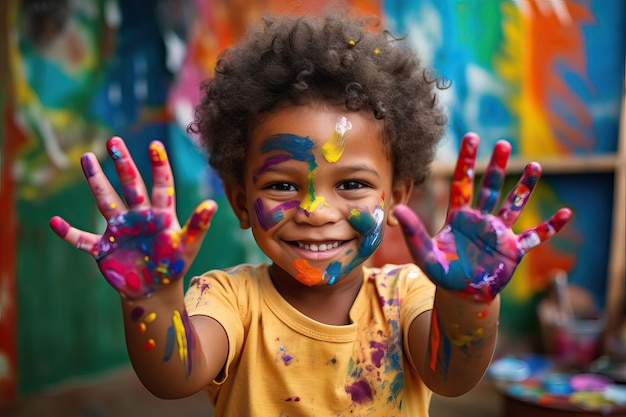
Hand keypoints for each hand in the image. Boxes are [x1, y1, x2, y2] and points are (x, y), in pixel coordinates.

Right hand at [50, 137, 215, 298]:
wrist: (154, 290)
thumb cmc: (173, 265)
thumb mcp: (188, 246)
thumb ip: (198, 226)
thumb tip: (213, 204)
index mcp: (160, 214)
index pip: (162, 185)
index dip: (159, 166)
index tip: (155, 145)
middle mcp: (138, 216)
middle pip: (130, 185)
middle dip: (122, 164)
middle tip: (114, 140)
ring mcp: (119, 230)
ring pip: (105, 201)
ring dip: (96, 181)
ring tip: (86, 157)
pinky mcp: (103, 249)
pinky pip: (82, 239)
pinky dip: (68, 233)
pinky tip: (54, 221)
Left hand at [393, 132, 571, 300]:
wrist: (462, 294)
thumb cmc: (442, 273)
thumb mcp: (424, 253)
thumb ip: (413, 231)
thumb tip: (396, 209)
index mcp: (459, 217)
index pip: (463, 183)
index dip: (467, 161)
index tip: (471, 136)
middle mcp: (481, 220)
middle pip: (490, 188)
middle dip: (496, 166)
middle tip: (503, 143)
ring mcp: (499, 233)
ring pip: (514, 205)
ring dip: (524, 188)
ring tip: (535, 166)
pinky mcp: (514, 250)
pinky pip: (535, 236)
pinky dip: (550, 227)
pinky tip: (566, 213)